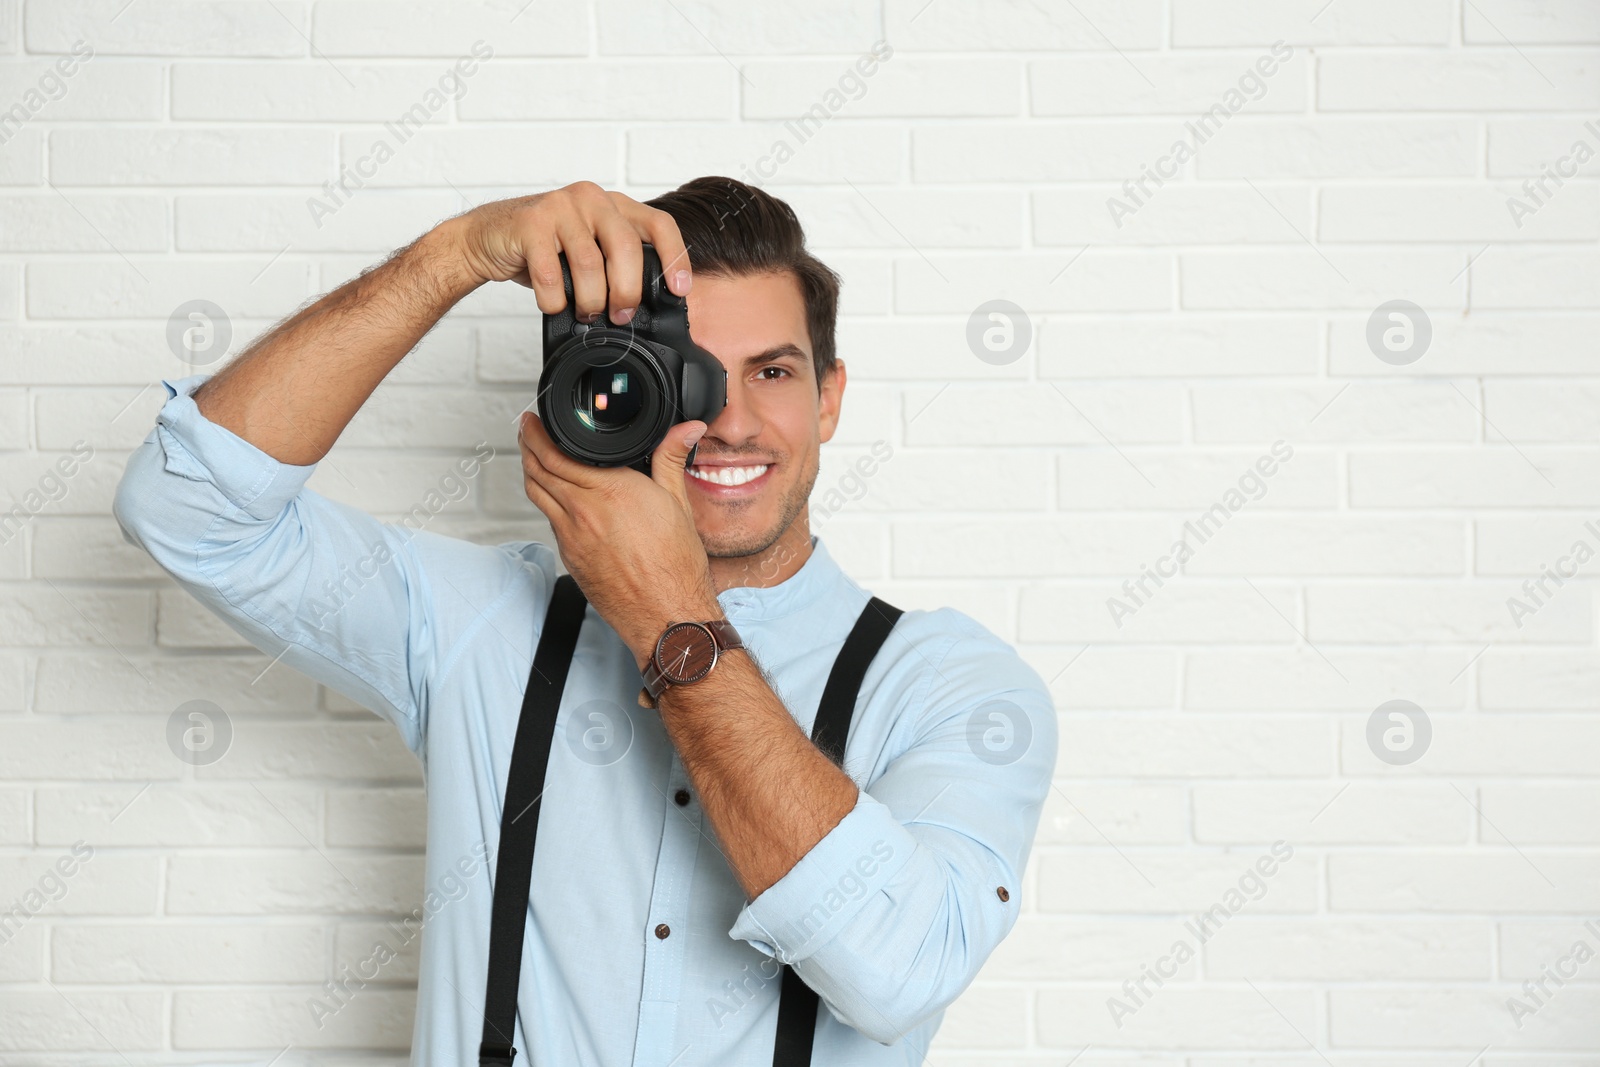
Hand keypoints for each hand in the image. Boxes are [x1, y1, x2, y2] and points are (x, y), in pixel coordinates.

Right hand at [447, 181, 691, 324]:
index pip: (659, 224)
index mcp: (613, 205)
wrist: (487, 239)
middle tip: (620, 316)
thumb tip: (647, 306)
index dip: (675, 258)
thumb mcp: (588, 251)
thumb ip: (616, 264)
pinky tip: (552, 305)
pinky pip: (550, 273)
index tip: (679, 291)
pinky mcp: (530, 223)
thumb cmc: (543, 249)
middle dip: (627, 291)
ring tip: (584, 313)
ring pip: (590, 264)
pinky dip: (554, 300)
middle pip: (627, 248)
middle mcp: (591, 199)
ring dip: (590, 301)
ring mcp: (560, 207)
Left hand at [516, 408, 721, 673]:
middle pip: (537, 472)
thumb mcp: (678, 502)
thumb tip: (686, 428)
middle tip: (526, 432)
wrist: (666, 615)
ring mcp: (571, 538)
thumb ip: (672, 457)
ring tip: (533, 458)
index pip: (555, 454)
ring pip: (537, 496)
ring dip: (530, 473)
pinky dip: (548, 503)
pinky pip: (550, 522)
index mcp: (610, 491)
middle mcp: (583, 512)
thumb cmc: (676, 567)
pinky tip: (559, 499)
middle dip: (527, 447)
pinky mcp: (570, 558)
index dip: (536, 434)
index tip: (533, 421)